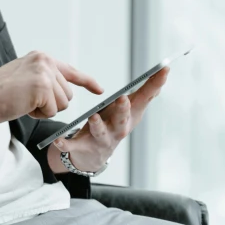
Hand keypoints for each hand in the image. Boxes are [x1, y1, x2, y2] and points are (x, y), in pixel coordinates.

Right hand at [0, 50, 103, 126]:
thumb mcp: (23, 78)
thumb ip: (42, 80)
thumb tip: (62, 93)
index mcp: (40, 57)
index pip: (70, 70)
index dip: (87, 81)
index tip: (100, 89)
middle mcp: (44, 61)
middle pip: (67, 94)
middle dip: (50, 104)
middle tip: (26, 101)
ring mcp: (44, 73)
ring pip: (63, 103)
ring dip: (45, 110)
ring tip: (23, 102)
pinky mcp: (42, 87)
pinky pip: (53, 111)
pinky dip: (39, 115)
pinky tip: (23, 106)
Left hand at [47, 67, 169, 174]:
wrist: (94, 156)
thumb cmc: (114, 124)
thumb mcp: (130, 109)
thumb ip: (146, 93)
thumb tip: (163, 72)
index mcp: (129, 116)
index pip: (145, 98)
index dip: (155, 84)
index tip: (164, 69)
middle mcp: (118, 129)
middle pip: (123, 120)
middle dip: (123, 110)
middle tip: (123, 98)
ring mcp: (101, 139)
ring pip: (100, 133)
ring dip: (98, 125)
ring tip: (94, 117)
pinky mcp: (83, 147)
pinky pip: (74, 146)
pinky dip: (67, 144)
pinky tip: (59, 140)